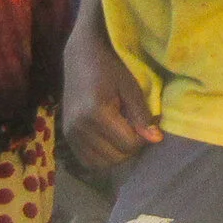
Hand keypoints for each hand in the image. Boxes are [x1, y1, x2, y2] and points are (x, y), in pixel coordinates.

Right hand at [63, 39, 161, 171]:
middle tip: (135, 129)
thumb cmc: (110, 68)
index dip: (143, 138)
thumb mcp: (131, 88)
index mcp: (97, 113)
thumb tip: (156, 140)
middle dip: (131, 147)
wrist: (80, 59)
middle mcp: (79, 127)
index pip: (129, 144)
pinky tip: (110, 142)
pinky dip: (102, 157)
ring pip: (101, 163)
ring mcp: (70, 134)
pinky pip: (87, 160)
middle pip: (116, 157)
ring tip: (123, 134)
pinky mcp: (66, 137)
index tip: (145, 124)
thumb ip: (141, 115)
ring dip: (117, 154)